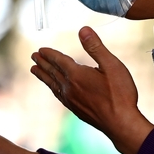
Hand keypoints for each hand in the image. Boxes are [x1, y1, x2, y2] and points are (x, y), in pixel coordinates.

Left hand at [30, 26, 153, 153]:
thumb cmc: (120, 94)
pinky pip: (59, 96)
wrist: (121, 124)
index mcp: (77, 75)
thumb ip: (96, 47)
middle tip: (33, 57)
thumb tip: (83, 30)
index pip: (59, 61)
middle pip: (52, 72)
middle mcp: (70, 88)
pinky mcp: (76, 110)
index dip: (50, 54)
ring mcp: (72, 101)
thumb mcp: (112, 65)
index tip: (41, 49)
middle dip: (43, 63)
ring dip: (44, 76)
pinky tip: (54, 89)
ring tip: (35, 70)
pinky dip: (52, 88)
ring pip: (53, 85)